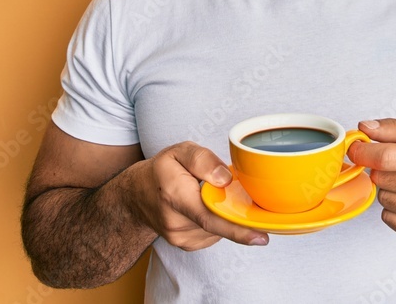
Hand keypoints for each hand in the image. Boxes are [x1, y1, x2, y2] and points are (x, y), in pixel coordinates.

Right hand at [127, 141, 268, 249]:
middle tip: (236, 194)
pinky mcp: (186, 244)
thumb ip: (203, 160)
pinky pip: (213, 233)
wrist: (135, 196)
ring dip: (223, 213)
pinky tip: (204, 207)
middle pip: (219, 221)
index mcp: (175, 195)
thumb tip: (226, 179)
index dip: (237, 229)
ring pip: (218, 228)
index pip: (210, 218)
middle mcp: (176, 222)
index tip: (260, 237)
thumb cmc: (161, 170)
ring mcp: (180, 237)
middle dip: (234, 209)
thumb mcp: (179, 151)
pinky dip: (216, 220)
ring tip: (207, 195)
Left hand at [348, 118, 395, 247]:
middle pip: (380, 178)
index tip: (355, 149)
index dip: (362, 152)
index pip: (384, 157)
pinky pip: (388, 219)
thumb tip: (364, 128)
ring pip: (382, 199)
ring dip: (390, 191)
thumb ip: (394, 129)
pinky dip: (395, 210)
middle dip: (382, 170)